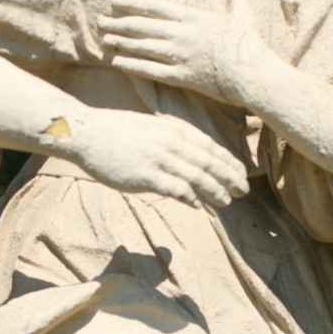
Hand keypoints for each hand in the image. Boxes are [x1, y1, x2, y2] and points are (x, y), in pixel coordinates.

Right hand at [65, 107, 248, 207]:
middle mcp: (170, 142)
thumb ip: (172, 140)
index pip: (210, 147)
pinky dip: (190, 197)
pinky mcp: (145, 175)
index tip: (242, 173)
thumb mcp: (151, 128)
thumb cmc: (118, 132)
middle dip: (229, 177)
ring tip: (227, 201)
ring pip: (196, 176)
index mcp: (173, 130)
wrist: (88, 133)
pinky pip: (175, 188)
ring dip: (214, 190)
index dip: (228, 161)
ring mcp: (158, 158)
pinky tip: (199, 205)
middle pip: (208, 162)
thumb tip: (189, 156)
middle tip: (244, 190)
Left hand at [97, 0, 268, 106]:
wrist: (254, 74)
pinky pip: (150, 70)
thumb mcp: (241, 12)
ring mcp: (180, 56)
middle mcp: (183, 34)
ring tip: (103, 39)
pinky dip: (131, 65)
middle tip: (99, 21)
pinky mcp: (182, 76)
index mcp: (194, 17)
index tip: (114, 2)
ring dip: (120, 42)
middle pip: (143, 26)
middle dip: (119, 23)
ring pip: (142, 47)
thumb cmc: (249, 44)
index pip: (155, 8)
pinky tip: (115, 62)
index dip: (132, 4)